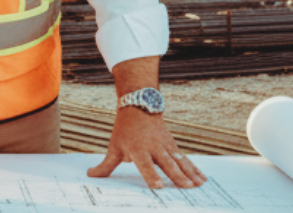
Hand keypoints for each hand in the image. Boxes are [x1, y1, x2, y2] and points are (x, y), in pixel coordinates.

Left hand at [87, 106, 205, 188]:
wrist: (140, 106)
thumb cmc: (125, 130)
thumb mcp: (114, 146)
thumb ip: (105, 165)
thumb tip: (90, 175)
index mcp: (138, 150)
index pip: (145, 164)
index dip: (151, 175)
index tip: (159, 186)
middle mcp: (154, 148)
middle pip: (166, 163)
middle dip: (177, 176)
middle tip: (186, 187)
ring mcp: (165, 146)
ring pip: (179, 161)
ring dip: (190, 173)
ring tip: (199, 184)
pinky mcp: (173, 146)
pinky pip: (185, 159)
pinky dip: (194, 168)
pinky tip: (202, 178)